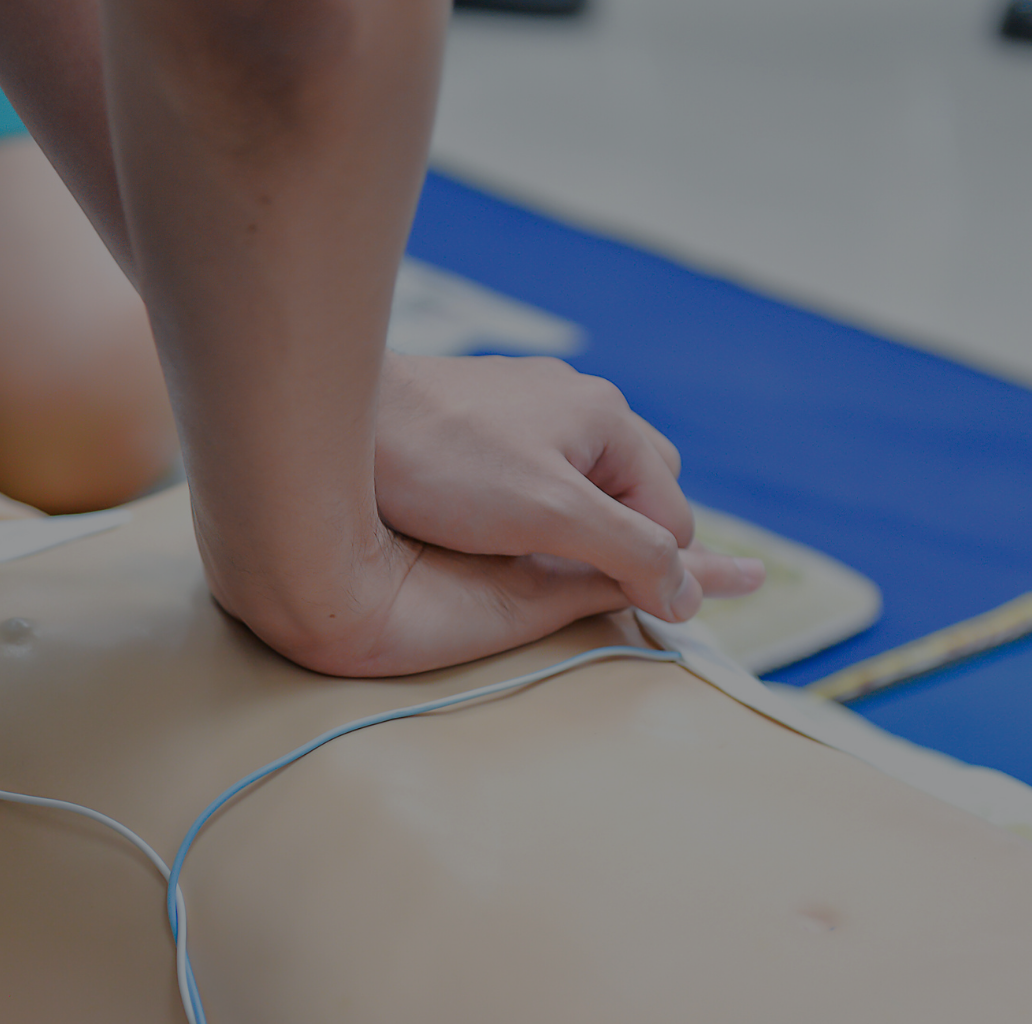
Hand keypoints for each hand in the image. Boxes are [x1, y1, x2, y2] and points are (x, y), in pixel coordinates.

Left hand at [374, 352, 763, 623]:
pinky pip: (541, 469)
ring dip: (585, 525)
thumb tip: (689, 593)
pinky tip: (502, 527)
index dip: (655, 572)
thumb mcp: (553, 515)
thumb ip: (631, 552)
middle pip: (640, 494)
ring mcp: (529, 406)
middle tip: (589, 583)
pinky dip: (540, 504)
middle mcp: (578, 403)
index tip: (630, 612)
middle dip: (628, 541)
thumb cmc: (441, 461)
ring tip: (545, 560)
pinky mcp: (484, 420)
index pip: (671, 518)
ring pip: (589, 483)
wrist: (341, 418)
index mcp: (608, 418)